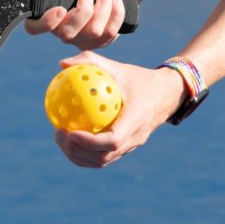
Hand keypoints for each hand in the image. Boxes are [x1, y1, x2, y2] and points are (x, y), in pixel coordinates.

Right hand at [25, 0, 134, 49]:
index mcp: (49, 15)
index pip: (34, 28)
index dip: (45, 23)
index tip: (60, 9)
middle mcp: (61, 32)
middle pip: (67, 34)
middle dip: (83, 12)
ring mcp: (80, 40)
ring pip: (93, 32)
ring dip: (103, 7)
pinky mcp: (98, 43)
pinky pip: (109, 33)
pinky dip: (116, 12)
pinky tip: (116, 0)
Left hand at [53, 51, 187, 167]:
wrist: (166, 94)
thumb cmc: (138, 78)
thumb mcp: (117, 67)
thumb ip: (90, 62)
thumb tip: (62, 64)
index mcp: (136, 120)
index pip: (112, 141)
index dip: (89, 142)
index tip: (69, 132)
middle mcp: (135, 138)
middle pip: (103, 157)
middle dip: (77, 151)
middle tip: (58, 134)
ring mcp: (131, 146)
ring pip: (102, 161)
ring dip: (78, 155)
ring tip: (60, 138)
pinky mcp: (126, 148)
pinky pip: (103, 156)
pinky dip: (84, 153)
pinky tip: (69, 138)